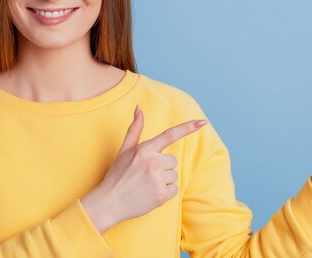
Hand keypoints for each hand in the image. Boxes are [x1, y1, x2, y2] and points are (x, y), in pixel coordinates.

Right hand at [85, 105, 206, 228]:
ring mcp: (157, 179)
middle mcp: (152, 162)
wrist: (108, 203)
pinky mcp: (161, 195)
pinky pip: (175, 189)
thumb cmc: (117, 175)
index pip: (170, 135)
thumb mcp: (124, 150)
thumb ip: (135, 129)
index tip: (202, 122)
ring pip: (174, 175)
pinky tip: (151, 194)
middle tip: (145, 174)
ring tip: (146, 185)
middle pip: (173, 160)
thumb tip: (139, 107)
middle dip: (163, 167)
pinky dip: (165, 193)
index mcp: (144, 149)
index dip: (188, 127)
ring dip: (164, 180)